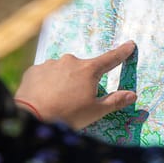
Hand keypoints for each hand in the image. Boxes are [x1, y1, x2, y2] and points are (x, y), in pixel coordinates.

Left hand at [15, 41, 136, 128]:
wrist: (31, 117)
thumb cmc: (67, 115)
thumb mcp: (95, 111)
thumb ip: (115, 101)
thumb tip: (132, 95)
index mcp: (88, 70)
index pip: (110, 59)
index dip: (122, 52)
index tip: (130, 44)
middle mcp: (70, 61)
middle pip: (83, 69)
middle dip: (83, 81)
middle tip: (77, 100)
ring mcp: (50, 64)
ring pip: (63, 71)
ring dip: (64, 81)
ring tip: (58, 101)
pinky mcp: (34, 70)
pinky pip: (46, 75)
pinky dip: (48, 83)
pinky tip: (45, 97)